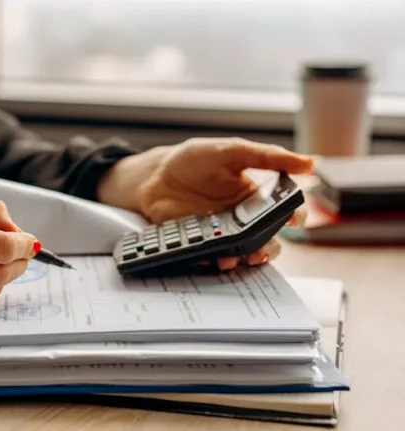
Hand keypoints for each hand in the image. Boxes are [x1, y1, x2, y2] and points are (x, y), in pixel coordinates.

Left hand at [97, 137, 313, 268]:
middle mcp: (244, 216)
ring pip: (247, 252)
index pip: (286, 209)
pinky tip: (215, 257)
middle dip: (271, 246)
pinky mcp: (203, 242)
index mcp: (256, 194)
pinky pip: (217, 257)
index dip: (294, 216)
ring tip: (241, 256)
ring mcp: (224, 231)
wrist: (154, 176)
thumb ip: (267, 156)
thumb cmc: (193, 160)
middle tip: (263, 246)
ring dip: (248, 256)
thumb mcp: (231, 150)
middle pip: (270, 238)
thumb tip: (308, 162)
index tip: (291, 219)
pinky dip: (218, 260)